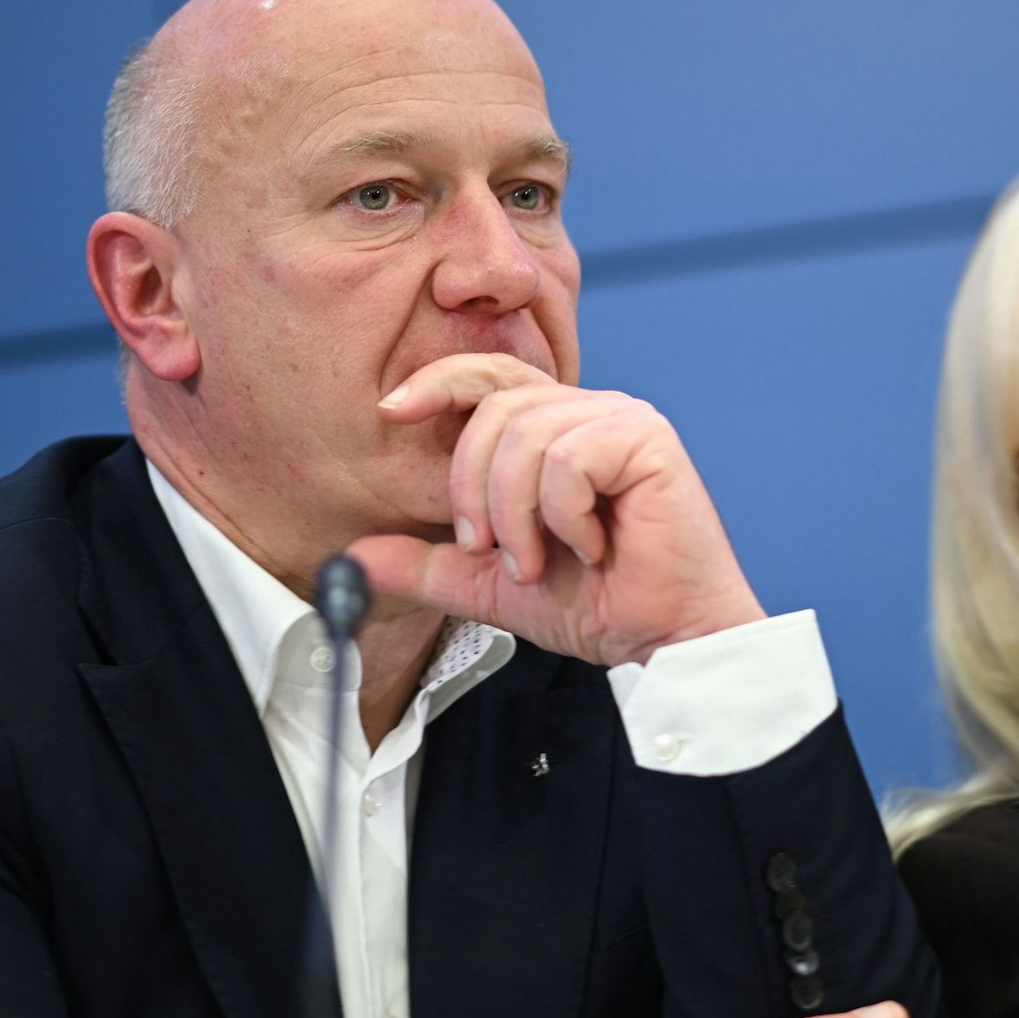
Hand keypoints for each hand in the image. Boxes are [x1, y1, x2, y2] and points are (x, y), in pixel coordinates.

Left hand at [347, 353, 765, 665]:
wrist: (663, 639)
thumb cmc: (598, 605)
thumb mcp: (492, 584)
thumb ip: (430, 565)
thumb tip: (355, 557)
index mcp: (554, 429)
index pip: (486, 378)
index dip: (437, 382)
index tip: (389, 409)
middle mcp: (588, 411)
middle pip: (493, 409)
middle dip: (472, 489)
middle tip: (489, 550)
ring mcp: (620, 419)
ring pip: (525, 435)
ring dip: (517, 515)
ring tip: (538, 562)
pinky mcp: (647, 440)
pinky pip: (568, 459)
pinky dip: (563, 515)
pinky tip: (591, 548)